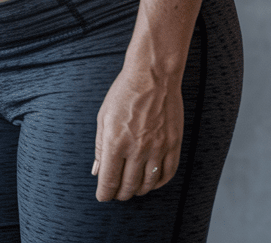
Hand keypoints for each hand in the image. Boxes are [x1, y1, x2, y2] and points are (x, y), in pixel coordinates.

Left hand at [92, 64, 183, 201]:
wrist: (153, 74)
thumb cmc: (124, 92)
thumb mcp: (104, 116)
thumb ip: (99, 147)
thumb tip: (97, 172)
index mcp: (115, 142)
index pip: (109, 182)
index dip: (104, 194)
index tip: (103, 196)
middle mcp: (136, 149)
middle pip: (128, 187)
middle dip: (120, 194)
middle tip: (117, 192)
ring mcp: (157, 147)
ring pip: (148, 184)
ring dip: (138, 190)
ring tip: (133, 187)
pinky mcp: (173, 144)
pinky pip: (167, 174)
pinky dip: (159, 183)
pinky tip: (152, 181)